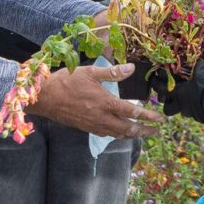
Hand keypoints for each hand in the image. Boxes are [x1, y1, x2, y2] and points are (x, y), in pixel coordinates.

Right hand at [28, 62, 161, 138]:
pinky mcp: (85, 128)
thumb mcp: (90, 72)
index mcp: (104, 102)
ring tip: (142, 134)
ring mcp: (93, 125)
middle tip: (155, 131)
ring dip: (132, 135)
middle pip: (127, 128)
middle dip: (143, 130)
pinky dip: (117, 135)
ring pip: (117, 134)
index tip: (159, 118)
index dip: (147, 115)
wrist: (44, 97)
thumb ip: (112, 72)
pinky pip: (106, 134)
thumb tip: (132, 68)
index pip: (132, 111)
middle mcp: (101, 117)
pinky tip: (120, 133)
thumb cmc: (66, 81)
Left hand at [152, 60, 203, 123]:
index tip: (152, 80)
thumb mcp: (202, 71)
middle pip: (167, 108)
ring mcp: (191, 113)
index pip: (160, 88)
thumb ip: (197, 68)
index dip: (155, 84)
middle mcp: (181, 105)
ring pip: (181, 111)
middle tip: (170, 95)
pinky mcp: (200, 118)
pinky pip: (194, 113)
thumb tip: (198, 63)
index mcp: (178, 93)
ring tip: (188, 98)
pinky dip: (195, 107)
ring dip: (182, 105)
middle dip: (167, 102)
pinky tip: (201, 100)